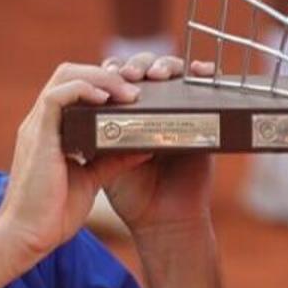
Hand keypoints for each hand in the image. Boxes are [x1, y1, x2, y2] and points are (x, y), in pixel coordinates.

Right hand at [0, 58, 187, 260]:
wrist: (26, 237)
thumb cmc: (52, 213)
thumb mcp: (91, 180)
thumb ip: (112, 161)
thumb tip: (143, 148)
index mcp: (50, 131)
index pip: (73, 89)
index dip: (101, 83)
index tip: (130, 94)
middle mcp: (41, 123)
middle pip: (69, 74)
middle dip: (105, 73)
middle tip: (135, 89)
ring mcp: (37, 127)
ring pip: (65, 77)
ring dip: (101, 77)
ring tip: (128, 92)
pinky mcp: (38, 136)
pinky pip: (58, 96)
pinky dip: (84, 90)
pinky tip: (107, 98)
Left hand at [89, 57, 214, 238]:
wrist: (162, 221)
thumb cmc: (130, 194)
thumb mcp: (103, 159)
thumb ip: (93, 134)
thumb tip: (80, 102)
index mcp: (125, 115)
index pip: (119, 78)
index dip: (114, 71)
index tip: (109, 75)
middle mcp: (151, 110)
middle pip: (146, 70)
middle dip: (138, 65)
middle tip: (131, 75)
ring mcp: (178, 113)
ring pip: (174, 74)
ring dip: (167, 66)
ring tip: (159, 74)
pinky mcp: (204, 122)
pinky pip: (206, 91)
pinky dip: (204, 75)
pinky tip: (200, 71)